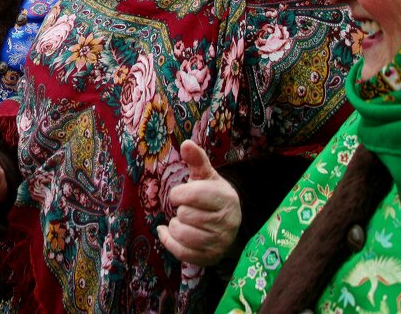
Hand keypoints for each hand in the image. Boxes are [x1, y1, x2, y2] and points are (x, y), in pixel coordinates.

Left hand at [157, 140, 241, 266]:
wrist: (231, 220)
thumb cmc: (213, 195)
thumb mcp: (206, 175)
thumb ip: (196, 160)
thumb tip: (186, 143)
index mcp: (224, 197)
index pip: (189, 195)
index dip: (178, 194)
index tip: (180, 195)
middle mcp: (225, 222)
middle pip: (184, 215)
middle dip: (180, 211)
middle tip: (187, 209)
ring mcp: (219, 242)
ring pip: (181, 234)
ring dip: (175, 226)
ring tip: (184, 221)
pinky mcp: (210, 257)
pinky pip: (181, 252)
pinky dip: (169, 242)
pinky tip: (168, 233)